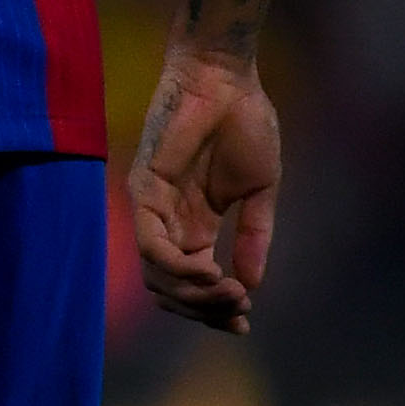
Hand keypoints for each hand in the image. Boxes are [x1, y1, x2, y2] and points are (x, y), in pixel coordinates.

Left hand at [127, 35, 278, 331]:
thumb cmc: (245, 125)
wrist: (228, 82)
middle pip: (170, 288)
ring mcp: (152, 208)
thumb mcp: (260, 191)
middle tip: (237, 312)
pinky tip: (210, 272)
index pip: (192, 282)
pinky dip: (177, 267)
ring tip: (229, 293)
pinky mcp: (143, 191)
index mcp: (195, 224)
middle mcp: (168, 222)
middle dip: (204, 309)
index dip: (214, 308)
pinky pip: (150, 244)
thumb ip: (254, 237)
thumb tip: (252, 284)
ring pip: (157, 274)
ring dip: (193, 294)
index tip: (243, 324)